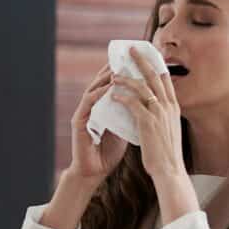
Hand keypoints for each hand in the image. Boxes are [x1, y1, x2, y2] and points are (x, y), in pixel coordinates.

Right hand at [68, 63, 127, 182]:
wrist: (94, 172)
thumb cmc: (108, 153)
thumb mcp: (125, 129)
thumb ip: (132, 115)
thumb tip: (150, 102)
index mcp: (103, 108)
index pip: (112, 84)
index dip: (122, 72)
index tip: (135, 61)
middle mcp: (92, 107)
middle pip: (102, 82)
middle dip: (113, 68)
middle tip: (125, 55)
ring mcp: (84, 113)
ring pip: (94, 88)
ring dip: (105, 77)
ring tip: (118, 66)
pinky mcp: (79, 121)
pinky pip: (89, 103)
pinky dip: (99, 93)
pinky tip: (109, 87)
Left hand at [110, 47, 185, 181]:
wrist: (169, 170)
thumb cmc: (166, 154)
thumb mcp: (168, 130)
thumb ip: (162, 117)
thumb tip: (152, 108)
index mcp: (174, 107)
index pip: (165, 79)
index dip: (155, 64)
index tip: (147, 54)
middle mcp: (168, 106)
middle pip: (154, 75)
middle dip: (141, 60)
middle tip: (131, 49)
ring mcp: (159, 113)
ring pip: (141, 86)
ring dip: (126, 78)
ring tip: (115, 74)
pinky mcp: (148, 121)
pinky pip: (133, 103)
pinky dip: (122, 96)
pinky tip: (113, 95)